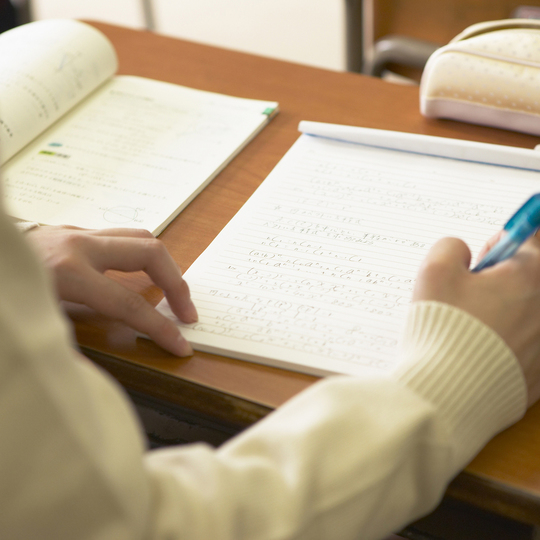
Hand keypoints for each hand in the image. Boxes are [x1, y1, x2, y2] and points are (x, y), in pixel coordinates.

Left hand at [27, 226, 196, 356]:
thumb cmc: (4, 293)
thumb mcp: (34, 323)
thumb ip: (66, 343)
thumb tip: (93, 373)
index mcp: (69, 273)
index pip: (130, 304)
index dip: (161, 328)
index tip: (181, 345)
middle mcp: (80, 246)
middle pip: (151, 253)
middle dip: (177, 284)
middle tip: (187, 313)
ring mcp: (78, 233)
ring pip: (141, 237)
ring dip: (164, 266)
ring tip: (172, 294)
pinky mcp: (75, 232)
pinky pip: (122, 238)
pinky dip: (140, 259)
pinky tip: (137, 280)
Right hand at [413, 236, 539, 405]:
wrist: (450, 392)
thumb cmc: (444, 331)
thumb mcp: (433, 272)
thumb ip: (450, 247)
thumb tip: (462, 253)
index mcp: (532, 275)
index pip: (531, 236)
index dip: (500, 244)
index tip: (482, 261)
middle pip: (530, 278)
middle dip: (501, 280)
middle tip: (471, 295)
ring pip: (526, 311)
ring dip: (503, 310)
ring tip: (472, 327)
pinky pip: (525, 342)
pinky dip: (506, 341)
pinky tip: (480, 352)